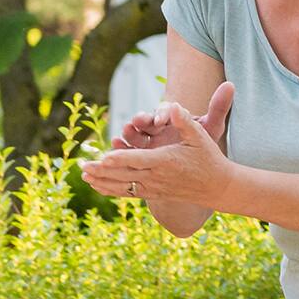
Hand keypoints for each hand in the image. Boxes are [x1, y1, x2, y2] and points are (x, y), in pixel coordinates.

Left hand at [80, 82, 234, 204]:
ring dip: (101, 181)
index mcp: (165, 161)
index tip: (102, 158)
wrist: (216, 187)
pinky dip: (110, 190)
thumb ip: (184, 121)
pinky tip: (96, 186)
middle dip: (101, 171)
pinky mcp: (151, 193)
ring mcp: (152, 187)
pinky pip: (127, 193)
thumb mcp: (199, 136)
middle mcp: (156, 176)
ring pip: (122, 186)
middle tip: (82, 167)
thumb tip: (173, 105)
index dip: (119, 159)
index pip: (137, 160)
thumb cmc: (208, 157)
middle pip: (124, 174)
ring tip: (83, 176)